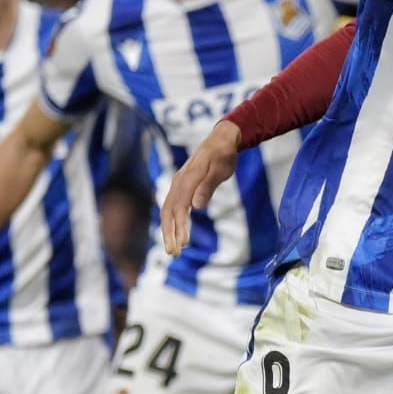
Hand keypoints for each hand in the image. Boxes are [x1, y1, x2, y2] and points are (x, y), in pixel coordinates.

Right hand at [162, 120, 241, 254]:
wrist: (221, 139)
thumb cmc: (224, 154)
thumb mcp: (221, 169)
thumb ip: (209, 186)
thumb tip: (197, 206)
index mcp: (187, 178)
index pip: (179, 207)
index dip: (179, 226)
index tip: (183, 244)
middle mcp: (179, 181)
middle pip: (168, 211)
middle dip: (169, 233)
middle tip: (174, 254)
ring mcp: (178, 183)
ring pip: (168, 210)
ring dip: (169, 230)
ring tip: (174, 249)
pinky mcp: (181, 186)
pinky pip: (172, 206)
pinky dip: (172, 221)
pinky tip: (177, 233)